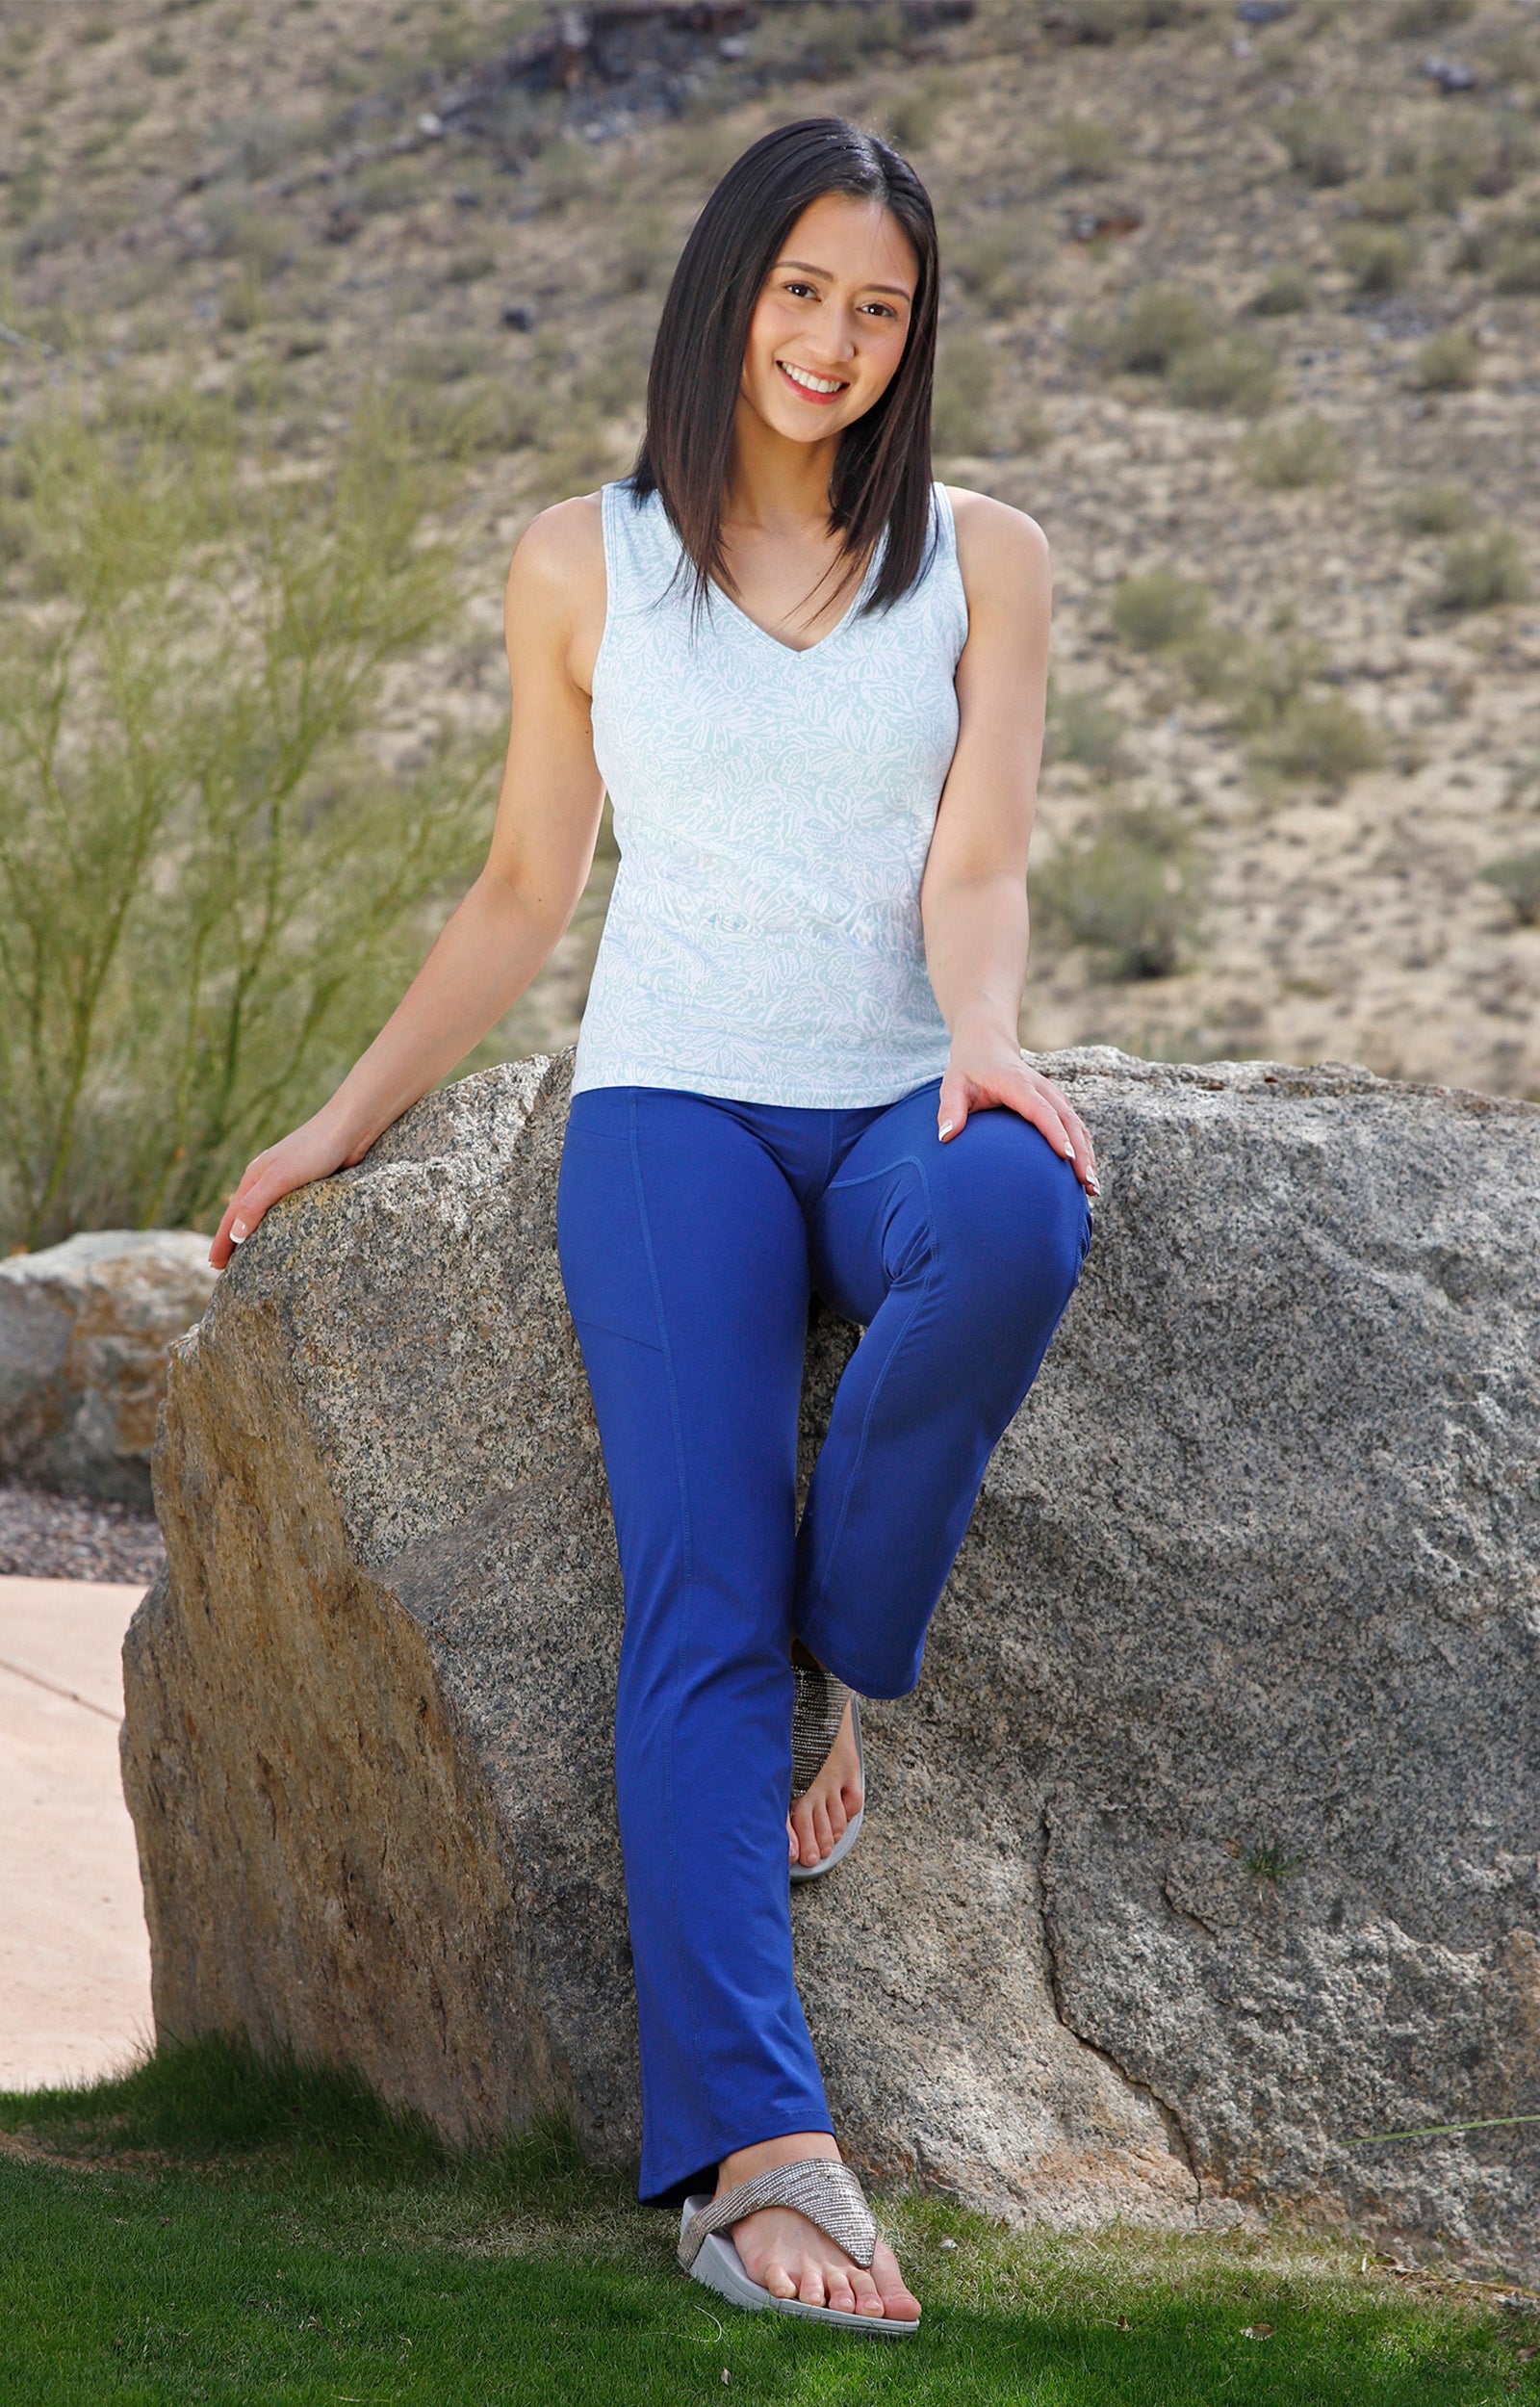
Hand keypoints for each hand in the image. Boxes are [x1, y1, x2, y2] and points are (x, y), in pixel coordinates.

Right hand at [208, 1111, 363, 1269]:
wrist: (349, 1128)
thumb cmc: (314, 1149)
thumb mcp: (280, 1177)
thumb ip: (255, 1204)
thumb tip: (235, 1235)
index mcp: (255, 1177)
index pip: (232, 1216)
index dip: (222, 1241)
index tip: (214, 1265)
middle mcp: (267, 1180)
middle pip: (243, 1215)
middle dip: (233, 1240)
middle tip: (225, 1266)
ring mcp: (287, 1183)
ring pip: (264, 1214)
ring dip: (254, 1234)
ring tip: (250, 1256)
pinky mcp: (309, 1186)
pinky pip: (287, 1212)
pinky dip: (277, 1227)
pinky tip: (284, 1237)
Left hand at [937, 1033, 1099, 1194]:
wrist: (988, 1047)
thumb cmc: (968, 1071)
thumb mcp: (952, 1086)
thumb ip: (949, 1110)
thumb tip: (946, 1137)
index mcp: (1018, 1084)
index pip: (1041, 1110)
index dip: (1054, 1132)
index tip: (1065, 1157)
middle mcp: (1042, 1089)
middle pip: (1068, 1121)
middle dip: (1081, 1152)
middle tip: (1087, 1184)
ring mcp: (1053, 1096)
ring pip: (1077, 1126)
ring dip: (1088, 1155)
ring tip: (1093, 1188)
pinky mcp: (1057, 1105)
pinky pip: (1075, 1128)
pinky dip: (1084, 1150)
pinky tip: (1086, 1175)